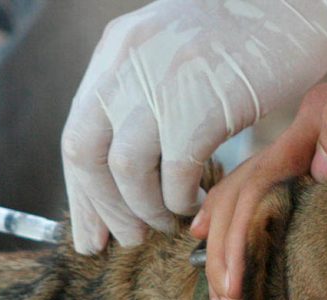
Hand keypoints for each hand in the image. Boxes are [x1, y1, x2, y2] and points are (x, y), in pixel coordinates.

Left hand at [61, 0, 326, 253]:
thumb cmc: (249, 34)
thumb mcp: (175, 51)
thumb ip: (144, 96)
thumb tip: (129, 167)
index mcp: (116, 53)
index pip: (77, 136)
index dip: (84, 192)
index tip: (94, 231)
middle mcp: (126, 64)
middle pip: (85, 155)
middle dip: (103, 209)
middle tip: (128, 240)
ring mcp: (161, 82)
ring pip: (125, 171)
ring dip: (144, 210)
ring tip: (167, 223)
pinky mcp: (202, 104)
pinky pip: (175, 173)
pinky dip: (181, 199)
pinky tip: (197, 203)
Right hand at [192, 0, 326, 299]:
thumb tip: (313, 168)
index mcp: (317, 124)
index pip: (257, 186)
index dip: (237, 241)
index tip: (234, 291)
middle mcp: (307, 138)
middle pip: (243, 199)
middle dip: (226, 259)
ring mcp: (314, 155)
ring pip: (250, 204)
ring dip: (230, 254)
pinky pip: (274, 206)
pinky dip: (249, 238)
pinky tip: (236, 261)